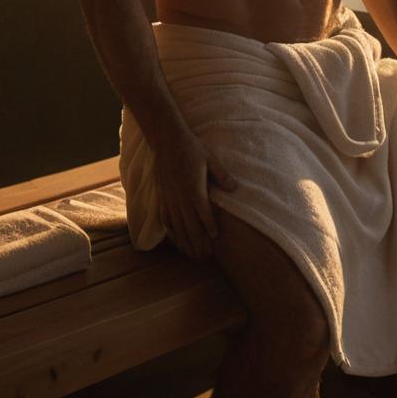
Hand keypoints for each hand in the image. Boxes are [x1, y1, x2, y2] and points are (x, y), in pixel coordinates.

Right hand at [153, 126, 238, 260]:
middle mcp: (181, 197)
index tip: (215, 240)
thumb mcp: (210, 159)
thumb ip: (222, 175)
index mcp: (194, 188)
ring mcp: (170, 198)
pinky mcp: (162, 196)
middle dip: (197, 242)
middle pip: (190, 225)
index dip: (210, 227)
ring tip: (191, 254)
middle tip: (204, 256)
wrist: (167, 141)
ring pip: (177, 225)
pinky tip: (175, 239)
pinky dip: (171, 231)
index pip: (203, 213)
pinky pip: (165, 218)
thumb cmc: (191, 149)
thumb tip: (234, 188)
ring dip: (184, 241)